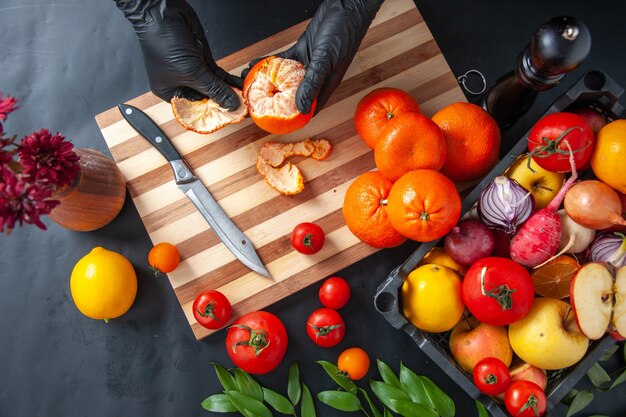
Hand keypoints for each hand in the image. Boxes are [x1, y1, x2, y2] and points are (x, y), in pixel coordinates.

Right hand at [114, 0, 241, 108]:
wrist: (164, 14)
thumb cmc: (164, 43)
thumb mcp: (193, 73)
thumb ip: (214, 89)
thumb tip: (230, 103)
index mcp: (169, 91)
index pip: (194, 107)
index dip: (212, 111)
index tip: (230, 114)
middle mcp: (180, 83)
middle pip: (206, 97)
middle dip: (222, 100)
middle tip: (240, 106)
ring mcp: (193, 71)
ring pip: (213, 85)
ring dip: (228, 90)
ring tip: (243, 97)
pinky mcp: (202, 60)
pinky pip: (217, 74)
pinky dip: (228, 80)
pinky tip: (239, 86)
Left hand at [245, 0, 383, 113]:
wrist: (346, 7)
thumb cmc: (342, 34)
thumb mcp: (325, 61)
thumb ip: (313, 83)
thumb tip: (301, 107)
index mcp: (326, 85)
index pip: (309, 109)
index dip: (293, 118)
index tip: (275, 124)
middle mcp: (316, 78)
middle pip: (292, 95)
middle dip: (274, 100)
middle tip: (255, 103)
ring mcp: (307, 65)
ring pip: (284, 79)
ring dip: (267, 81)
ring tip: (248, 83)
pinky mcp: (301, 52)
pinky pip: (282, 61)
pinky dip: (269, 63)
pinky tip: (255, 65)